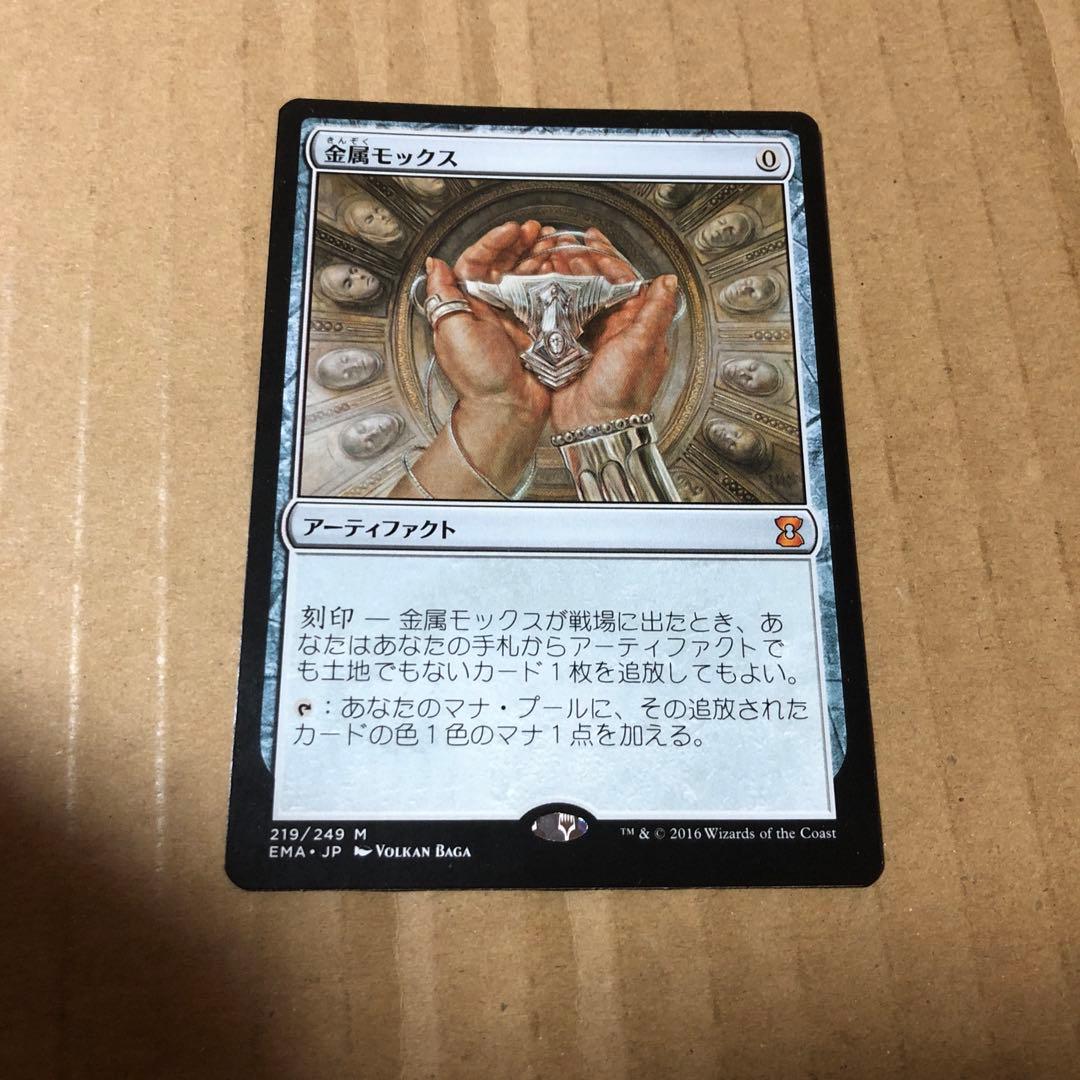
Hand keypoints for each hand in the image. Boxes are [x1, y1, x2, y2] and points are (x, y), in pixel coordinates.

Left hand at [400, 221, 549, 498]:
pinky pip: (544, 297)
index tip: (511, 230)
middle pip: (504, 265)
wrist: (507, 410)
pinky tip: (561, 270)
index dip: (494, 242)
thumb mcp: (453, 333)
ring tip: (552, 244)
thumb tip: (434, 265)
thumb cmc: (479, 379)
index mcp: (468, 306)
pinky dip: (553, 280)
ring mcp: (513, 319)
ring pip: (525, 277)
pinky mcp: (535, 330)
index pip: (477, 261)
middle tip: (537, 231)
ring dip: (538, 257)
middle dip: (521, 244)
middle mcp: (490, 309)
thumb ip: (443, 296)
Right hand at [516, 227, 677, 431]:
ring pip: (579, 299)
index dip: (608, 258)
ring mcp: (592, 339)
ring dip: (566, 279)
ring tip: (551, 262)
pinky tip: (542, 290)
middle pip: (599, 286)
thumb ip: (655, 312)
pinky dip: (552, 302)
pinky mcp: (570, 351)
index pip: (624, 281)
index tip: (592, 242)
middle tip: (565, 247)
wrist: (594, 426)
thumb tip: (668, 281)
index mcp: (637, 325)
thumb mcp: (642, 347)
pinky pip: (561, 320)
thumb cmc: (622, 393)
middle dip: (583, 263)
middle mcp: (615, 330)